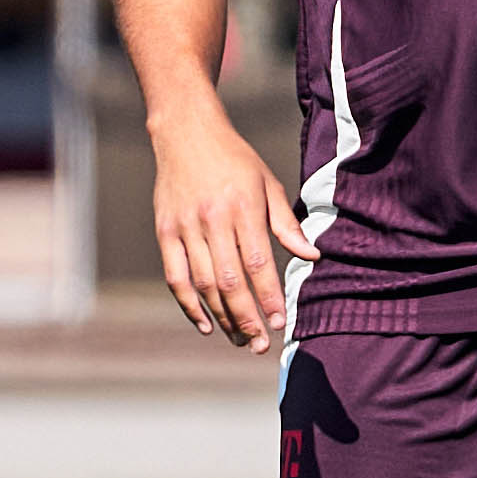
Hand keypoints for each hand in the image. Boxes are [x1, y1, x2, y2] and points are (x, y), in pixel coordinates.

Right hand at [147, 109, 317, 350]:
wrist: (185, 133)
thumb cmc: (235, 160)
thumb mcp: (267, 184)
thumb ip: (286, 223)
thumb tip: (312, 255)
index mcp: (243, 207)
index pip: (258, 263)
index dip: (269, 297)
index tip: (280, 322)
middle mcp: (212, 219)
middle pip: (230, 281)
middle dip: (247, 318)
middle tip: (261, 344)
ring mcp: (185, 227)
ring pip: (204, 284)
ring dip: (222, 318)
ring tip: (240, 340)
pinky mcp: (164, 232)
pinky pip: (176, 277)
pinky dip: (189, 305)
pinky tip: (206, 324)